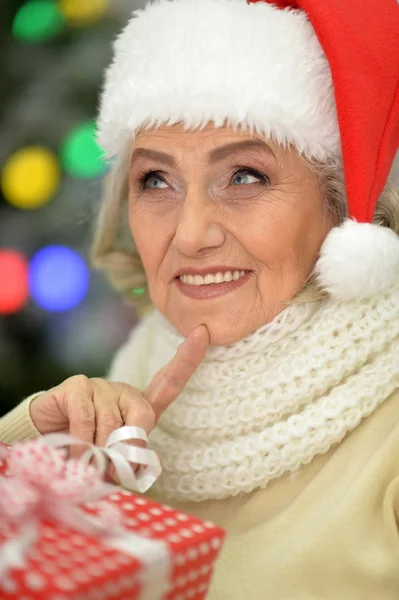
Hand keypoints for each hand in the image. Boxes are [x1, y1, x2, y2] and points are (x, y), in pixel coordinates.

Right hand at [29, 325, 208, 447]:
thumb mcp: (112, 460)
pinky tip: (75, 454)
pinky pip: (86, 417)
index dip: (187, 359)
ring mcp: (99, 385)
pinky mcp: (76, 386)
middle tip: (111, 469)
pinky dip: (82, 443)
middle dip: (128, 448)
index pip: (169, 382)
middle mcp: (122, 392)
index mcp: (138, 407)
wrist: (44, 443)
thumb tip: (140, 464)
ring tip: (87, 464)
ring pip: (110, 423)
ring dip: (99, 452)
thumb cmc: (85, 452)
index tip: (204, 332)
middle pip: (142, 416)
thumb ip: (129, 459)